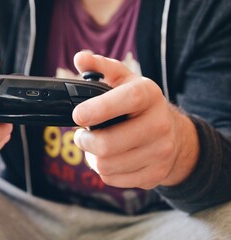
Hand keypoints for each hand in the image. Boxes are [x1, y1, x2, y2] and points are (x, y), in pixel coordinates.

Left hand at [72, 51, 198, 188]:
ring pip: (106, 166)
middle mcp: (159, 125)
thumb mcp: (124, 81)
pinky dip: (104, 170)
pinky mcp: (154, 175)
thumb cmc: (140, 107)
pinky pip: (112, 179)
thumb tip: (80, 58)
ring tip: (95, 146)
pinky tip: (110, 158)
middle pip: (107, 144)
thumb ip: (101, 67)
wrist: (174, 136)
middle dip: (84, 141)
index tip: (77, 115)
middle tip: (82, 135)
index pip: (126, 101)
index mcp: (149, 95)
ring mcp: (159, 153)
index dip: (98, 109)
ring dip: (91, 157)